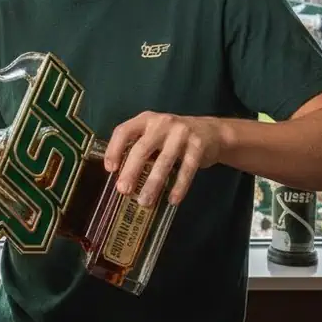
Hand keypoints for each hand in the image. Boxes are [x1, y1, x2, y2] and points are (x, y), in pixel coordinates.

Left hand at [103, 112, 223, 207]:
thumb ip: (138, 147)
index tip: (110, 169)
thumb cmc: (172, 138)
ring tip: (145, 201)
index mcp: (145, 119)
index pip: (123, 131)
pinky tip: (172, 200)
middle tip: (123, 190)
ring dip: (153, 184)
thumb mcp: (154, 134)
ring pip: (164, 161)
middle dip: (131, 171)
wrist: (211, 132)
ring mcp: (181, 133)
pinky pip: (187, 169)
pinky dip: (179, 186)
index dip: (114, 149)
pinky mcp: (198, 145)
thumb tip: (120, 176)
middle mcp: (162, 123)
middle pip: (142, 148)